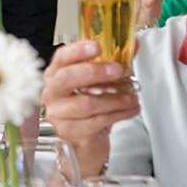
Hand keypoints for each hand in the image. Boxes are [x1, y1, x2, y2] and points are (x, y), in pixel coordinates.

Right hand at [41, 41, 138, 176]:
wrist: (86, 142)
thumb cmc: (90, 109)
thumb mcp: (100, 84)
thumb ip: (114, 63)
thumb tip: (133, 44)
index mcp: (56, 74)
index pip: (62, 57)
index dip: (78, 50)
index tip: (97, 47)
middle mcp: (53, 92)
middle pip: (67, 78)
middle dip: (95, 72)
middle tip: (117, 70)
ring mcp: (58, 113)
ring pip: (86, 103)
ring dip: (114, 99)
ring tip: (131, 97)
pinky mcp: (68, 131)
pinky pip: (95, 121)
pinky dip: (117, 115)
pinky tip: (130, 110)